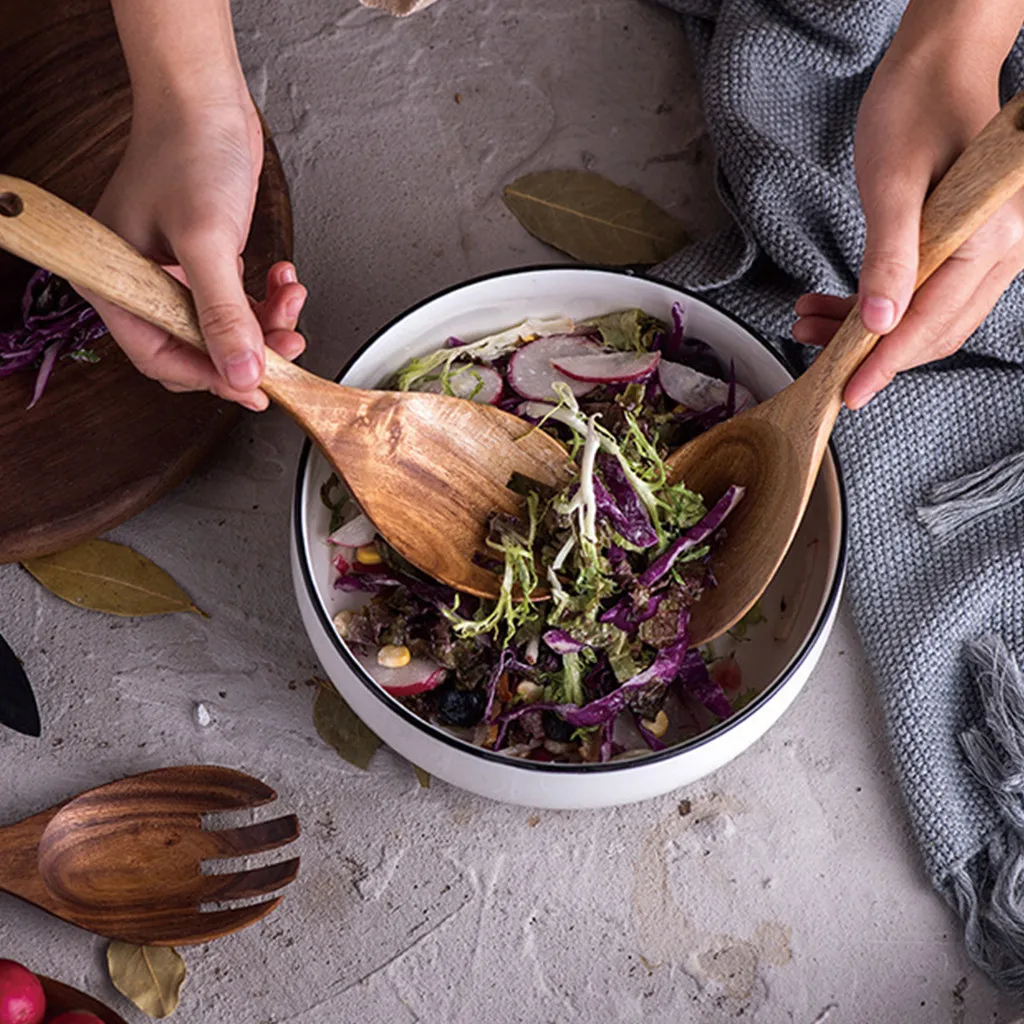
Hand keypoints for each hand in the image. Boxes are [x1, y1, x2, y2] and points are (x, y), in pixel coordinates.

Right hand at [91, 94, 302, 409]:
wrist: (206, 98)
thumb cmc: (188, 151)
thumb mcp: (207, 242)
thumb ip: (224, 315)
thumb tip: (241, 374)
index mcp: (115, 282)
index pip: (160, 357)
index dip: (210, 377)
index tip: (254, 388)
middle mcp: (141, 282)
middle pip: (196, 348)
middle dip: (245, 349)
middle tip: (285, 347)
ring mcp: (174, 273)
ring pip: (223, 327)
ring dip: (265, 322)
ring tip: (290, 301)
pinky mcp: (205, 260)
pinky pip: (237, 301)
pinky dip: (266, 297)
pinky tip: (283, 278)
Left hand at [792, 7, 1023, 408]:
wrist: (935, 66)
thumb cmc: (915, 109)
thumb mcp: (891, 184)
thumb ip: (889, 256)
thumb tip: (882, 322)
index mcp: (991, 239)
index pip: (932, 323)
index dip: (885, 363)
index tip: (847, 393)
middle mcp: (1003, 252)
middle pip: (934, 331)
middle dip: (872, 352)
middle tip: (815, 357)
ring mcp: (990, 250)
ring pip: (926, 316)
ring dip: (868, 331)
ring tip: (808, 321)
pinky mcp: (968, 245)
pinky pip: (925, 292)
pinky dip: (879, 306)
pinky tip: (833, 303)